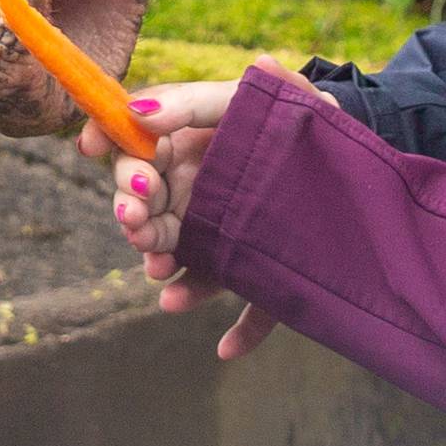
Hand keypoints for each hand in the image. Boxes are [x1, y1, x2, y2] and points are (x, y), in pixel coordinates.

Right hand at [89, 66, 282, 362]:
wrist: (356, 148)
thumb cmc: (294, 113)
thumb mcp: (248, 97)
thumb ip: (195, 102)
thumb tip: (139, 109)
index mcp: (185, 148)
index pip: (133, 149)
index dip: (108, 146)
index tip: (90, 148)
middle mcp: (195, 195)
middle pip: (146, 206)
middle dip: (131, 212)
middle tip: (134, 216)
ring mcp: (225, 237)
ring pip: (184, 260)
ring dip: (166, 267)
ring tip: (162, 273)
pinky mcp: (264, 272)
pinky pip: (251, 308)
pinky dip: (242, 333)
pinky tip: (227, 348)